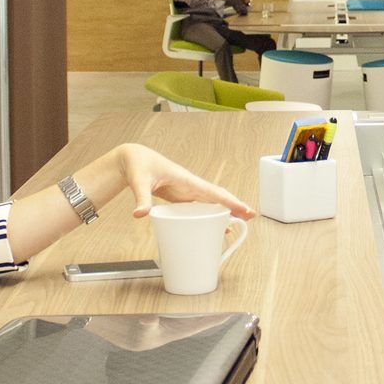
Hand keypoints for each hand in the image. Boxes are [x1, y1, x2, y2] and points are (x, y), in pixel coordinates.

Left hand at [117, 142, 254, 219]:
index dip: (230, 202)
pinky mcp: (179, 196)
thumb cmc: (139, 165)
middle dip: (234, 206)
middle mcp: (189, 185)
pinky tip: (211, 224)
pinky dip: (207, 215)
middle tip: (250, 218)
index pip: (213, 192)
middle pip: (217, 197)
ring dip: (223, 211)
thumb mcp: (139, 181)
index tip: (245, 210)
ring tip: (236, 225)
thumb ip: (142, 198)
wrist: (133, 159)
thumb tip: (140, 214)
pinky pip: (198, 207)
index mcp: (185, 179)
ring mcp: (185, 191)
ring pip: (209, 202)